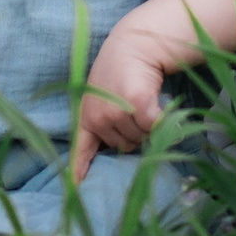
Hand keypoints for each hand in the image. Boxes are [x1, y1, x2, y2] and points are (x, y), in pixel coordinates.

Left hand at [71, 27, 168, 181]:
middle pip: (125, 147)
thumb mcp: (101, 97)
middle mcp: (99, 117)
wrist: (133, 44)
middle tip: (133, 108)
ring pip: (142, 138)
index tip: (73, 191)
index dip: (78, 172)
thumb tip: (122, 150)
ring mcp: (118, 111)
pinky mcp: (138, 104)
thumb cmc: (119, 72)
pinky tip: (158, 103)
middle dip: (133, 134)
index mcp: (86, 117)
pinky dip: (162, 119)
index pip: (80, 150)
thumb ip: (104, 122)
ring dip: (147, 126)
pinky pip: (155, 126)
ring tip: (142, 101)